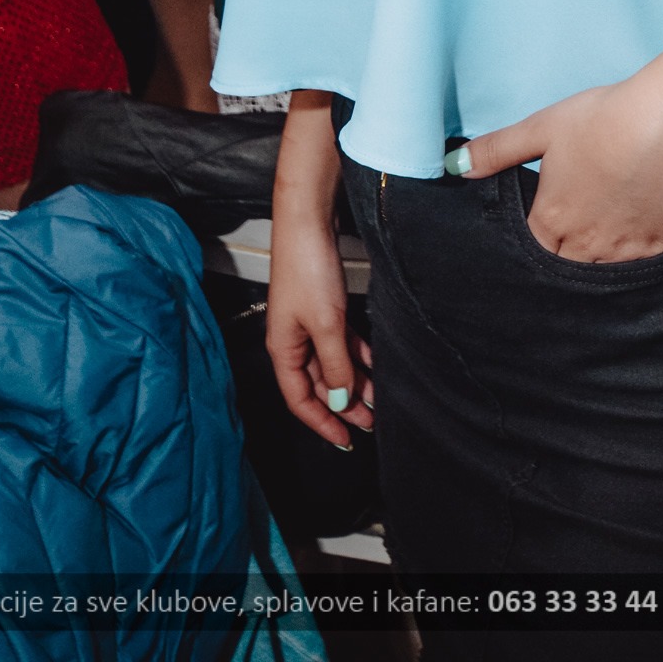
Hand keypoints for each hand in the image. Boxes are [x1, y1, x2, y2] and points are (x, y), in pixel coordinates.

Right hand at [267, 209, 372, 447]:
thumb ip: (336, 366)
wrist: (308, 222)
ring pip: (332, 363)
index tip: (345, 440)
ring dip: (354, 380)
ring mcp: (308, 323)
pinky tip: (375, 364)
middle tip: (370, 423)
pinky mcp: (323, 306)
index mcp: (283, 349)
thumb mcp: (327, 325)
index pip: (300, 399)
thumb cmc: (309, 270)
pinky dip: (357, 353)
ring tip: (378, 398)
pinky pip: (341, 341)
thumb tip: (341, 402)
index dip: (322, 422)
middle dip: (344, 404)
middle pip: (319, 383)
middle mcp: (293, 340)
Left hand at [453, 36, 662, 262]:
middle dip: (560, 259)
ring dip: (592, 263)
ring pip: (598, 273)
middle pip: (562, 268)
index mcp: (551, 222)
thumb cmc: (601, 121)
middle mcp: (583, 247)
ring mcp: (622, 253)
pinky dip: (630, 258)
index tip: (537, 233)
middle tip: (567, 237)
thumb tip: (454, 166)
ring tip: (596, 238)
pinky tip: (632, 237)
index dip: (530, 244)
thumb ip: (496, 150)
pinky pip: (637, 268)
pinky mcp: (657, 249)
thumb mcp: (541, 127)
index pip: (530, 252)